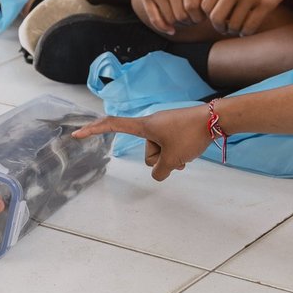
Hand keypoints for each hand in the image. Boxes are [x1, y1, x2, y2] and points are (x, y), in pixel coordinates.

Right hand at [74, 106, 209, 181]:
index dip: (94, 130)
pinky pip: (170, 149)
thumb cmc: (190, 135)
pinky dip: (177, 154)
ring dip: (173, 157)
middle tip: (178, 152)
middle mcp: (151, 125)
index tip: (77, 134)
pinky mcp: (175, 131)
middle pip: (148, 153)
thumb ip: (160, 171)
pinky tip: (190, 152)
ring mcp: (164, 128)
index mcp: (144, 126)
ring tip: (187, 151)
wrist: (215, 120)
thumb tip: (160, 173)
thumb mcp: (172, 159)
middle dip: (161, 160)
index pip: (113, 126)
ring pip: (161, 154)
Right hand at [141, 0, 207, 31]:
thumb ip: (207, 0)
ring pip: (170, 19)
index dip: (199, 17)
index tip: (201, 16)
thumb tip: (209, 17)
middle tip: (192, 18)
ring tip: (183, 16)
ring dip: (179, 24)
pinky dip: (164, 28)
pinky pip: (155, 20)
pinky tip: (171, 29)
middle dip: (189, 21)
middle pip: (181, 15)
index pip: (192, 6)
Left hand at [202, 0, 292, 35]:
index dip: (209, 17)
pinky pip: (250, 27)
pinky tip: (248, 29)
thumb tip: (207, 13)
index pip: (205, 6)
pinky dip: (247, 32)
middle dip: (220, 28)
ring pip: (234, 25)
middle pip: (216, 19)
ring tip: (239, 28)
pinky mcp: (265, 4)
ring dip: (235, 31)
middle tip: (225, 29)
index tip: (217, 19)